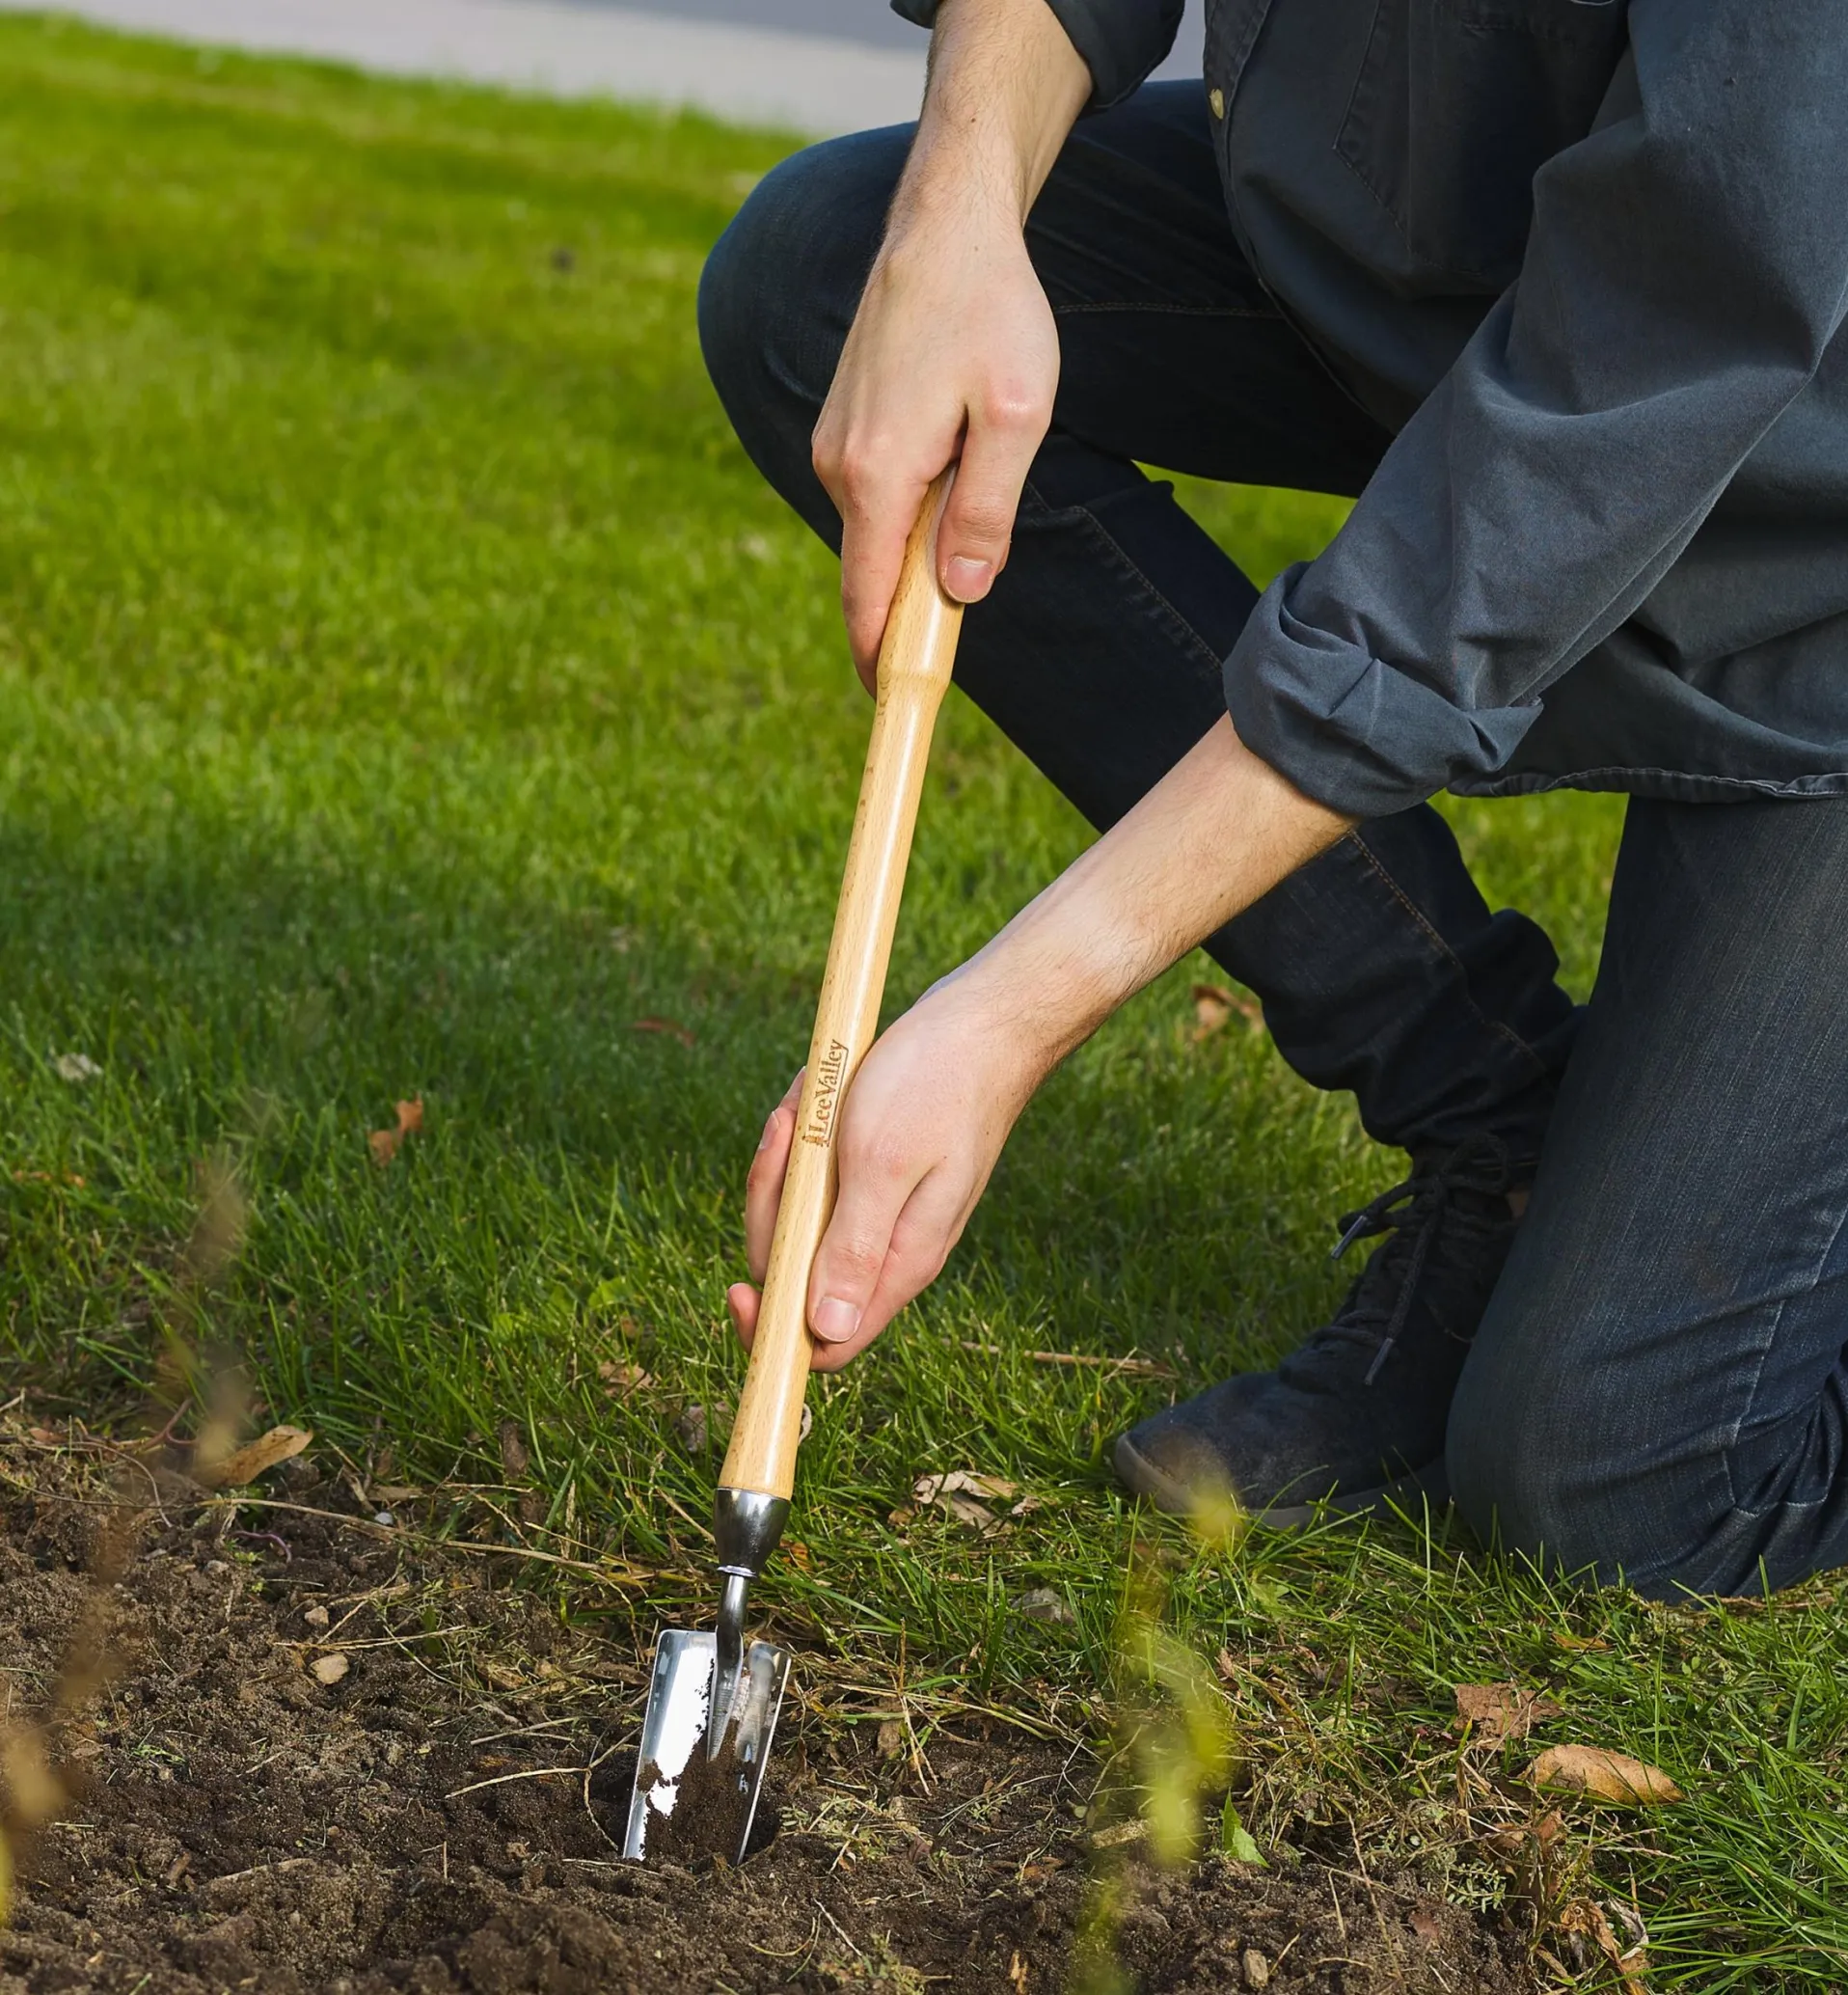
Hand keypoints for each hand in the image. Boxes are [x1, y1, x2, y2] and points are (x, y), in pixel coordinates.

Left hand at [725, 717, 1352, 1371]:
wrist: (988, 1018)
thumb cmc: (937, 1082)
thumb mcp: (882, 1163)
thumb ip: (852, 1250)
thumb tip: (823, 1334)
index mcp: (898, 1263)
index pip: (825, 1342)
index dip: (771, 1329)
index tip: (736, 1286)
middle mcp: (889, 1247)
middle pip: (795, 1271)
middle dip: (771, 1206)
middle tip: (788, 1132)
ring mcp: (881, 1208)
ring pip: (800, 1214)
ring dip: (788, 1158)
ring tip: (809, 1098)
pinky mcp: (874, 1172)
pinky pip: (816, 1172)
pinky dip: (805, 1134)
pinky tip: (819, 1090)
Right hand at [812, 205, 1059, 688]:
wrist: (948, 224)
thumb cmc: (992, 311)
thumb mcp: (1016, 416)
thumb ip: (986, 510)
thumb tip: (962, 592)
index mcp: (876, 474)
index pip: (868, 600)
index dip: (883, 662)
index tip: (898, 708)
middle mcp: (838, 466)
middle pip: (873, 574)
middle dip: (916, 604)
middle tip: (973, 595)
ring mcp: (835, 445)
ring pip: (880, 532)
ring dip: (924, 540)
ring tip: (979, 468)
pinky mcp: (844, 427)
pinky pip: (878, 496)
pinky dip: (913, 506)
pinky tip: (956, 452)